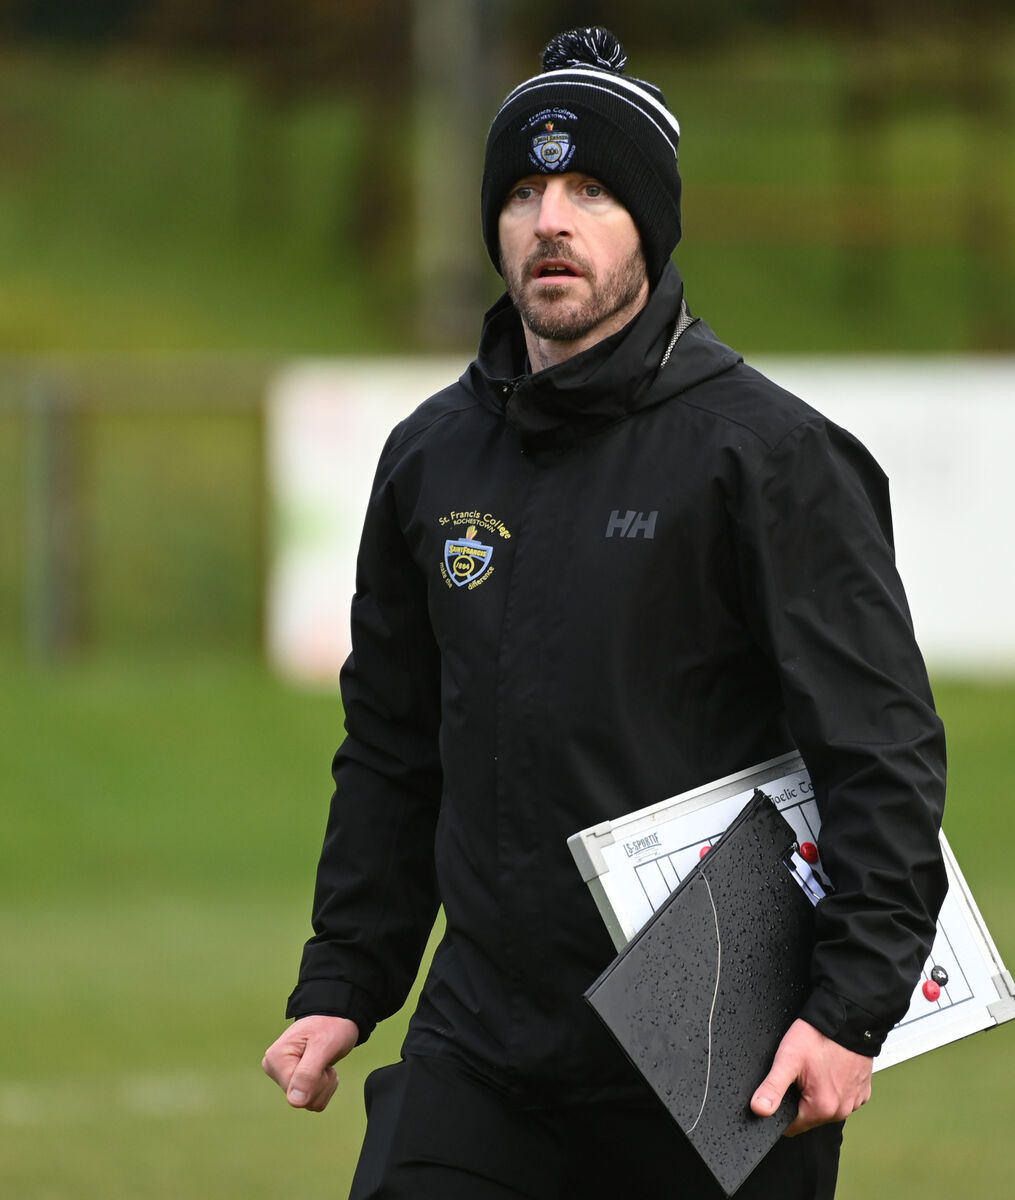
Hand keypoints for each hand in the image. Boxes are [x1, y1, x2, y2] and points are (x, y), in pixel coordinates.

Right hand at [261, 1014, 359, 1111]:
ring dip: (324, 1085)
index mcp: (275, 1059)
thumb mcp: (324, 1046)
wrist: (337, 1017)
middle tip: (325, 1059)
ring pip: (308, 1103)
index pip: (296, 1093)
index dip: (317, 1081)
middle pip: (302, 1101)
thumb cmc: (331, 1026)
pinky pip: (311, 1100)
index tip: (322, 1059)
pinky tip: (323, 1068)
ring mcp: (282, 1076)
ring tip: (324, 1061)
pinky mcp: (293, 1081)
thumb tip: (294, 1102)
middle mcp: (274, 1069)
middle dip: (322, 1083)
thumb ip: (308, 1073)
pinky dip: (324, 1087)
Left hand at [750, 1018, 871, 1135]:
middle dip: (799, 1098)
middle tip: (797, 1073)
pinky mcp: (862, 1091)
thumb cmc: (818, 1036)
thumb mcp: (787, 1059)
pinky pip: (842, 1096)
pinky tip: (828, 1068)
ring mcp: (854, 1101)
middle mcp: (841, 1110)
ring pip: (826, 1106)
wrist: (848, 1018)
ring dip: (817, 1093)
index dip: (781, 1109)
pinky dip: (834, 1086)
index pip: (792, 1126)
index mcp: (822, 1109)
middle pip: (809, 1115)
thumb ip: (772, 1087)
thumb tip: (759, 1109)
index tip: (780, 1090)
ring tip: (813, 1068)